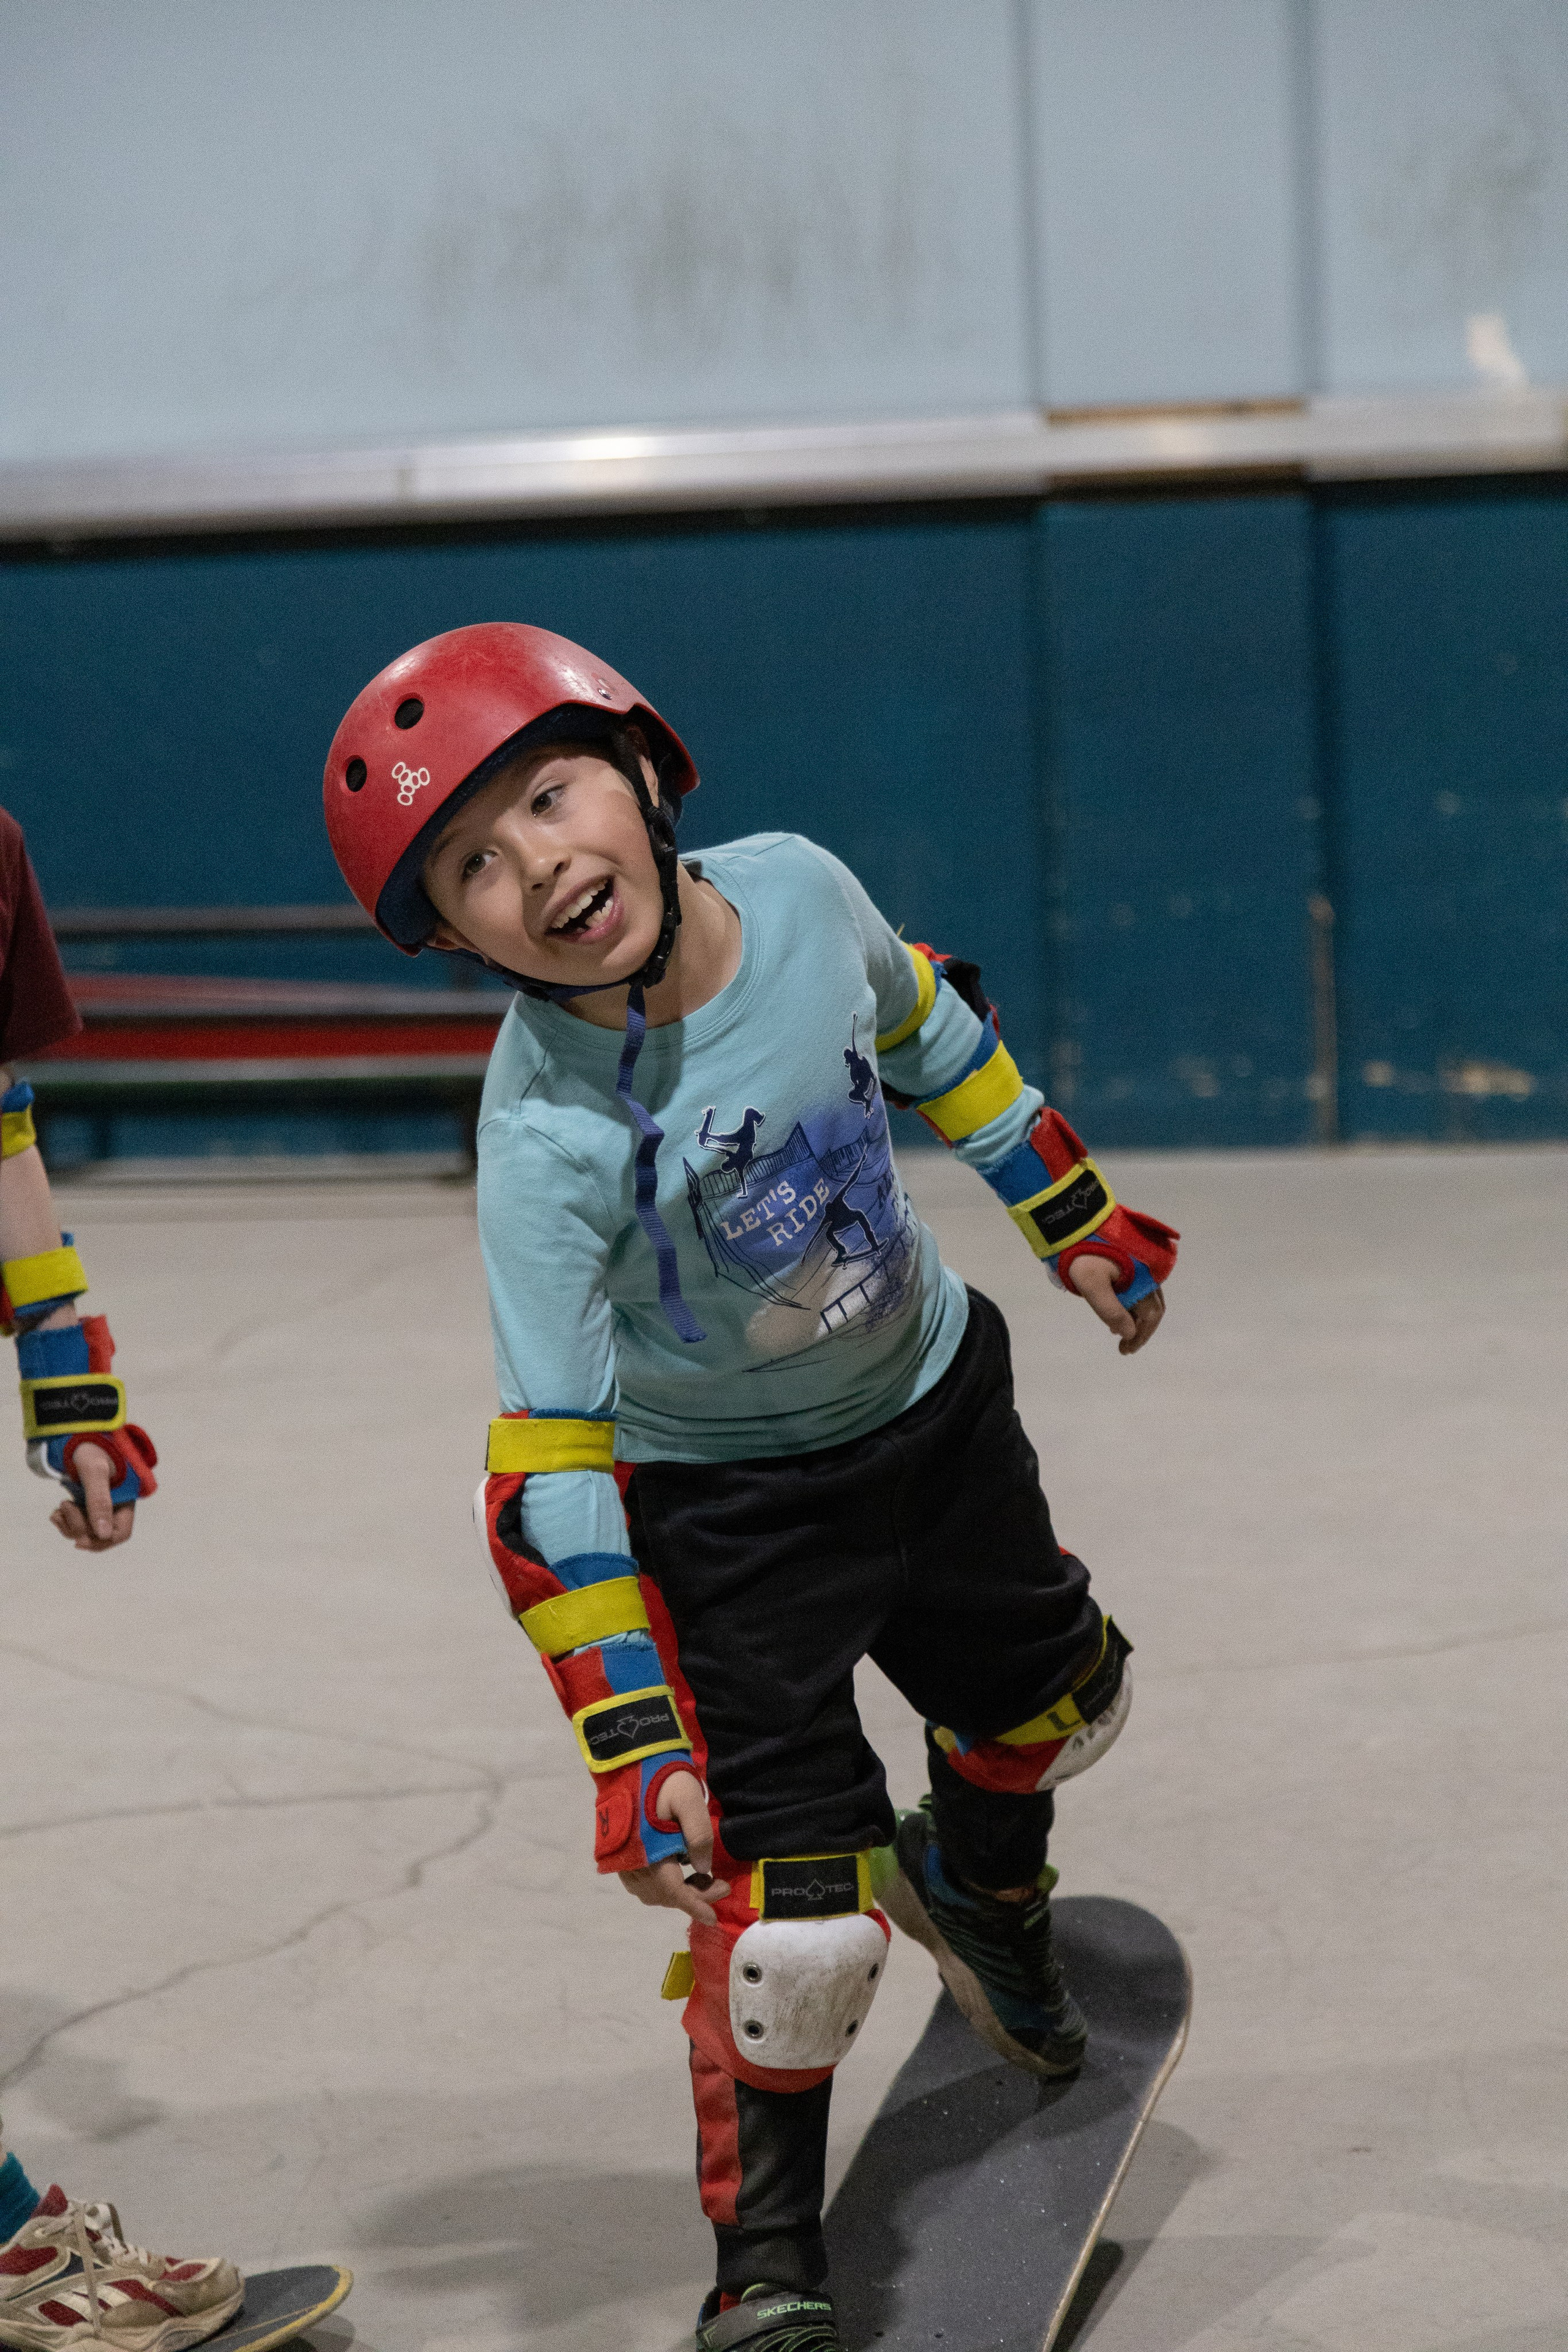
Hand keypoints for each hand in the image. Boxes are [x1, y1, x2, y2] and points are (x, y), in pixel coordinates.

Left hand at [49, 1442, 134, 1550]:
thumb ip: (99, 1501)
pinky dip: (66, 1521)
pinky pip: (78, 1521)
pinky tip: (57, 1512)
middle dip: (80, 1529)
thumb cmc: (89, 1446)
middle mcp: (116, 1503)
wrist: (74, 1431)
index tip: (79, 1539)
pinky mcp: (86, 1500)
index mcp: (126, 1497)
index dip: (102, 1541)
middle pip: (102, 1535)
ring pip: (87, 1530)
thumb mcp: (94, 1472)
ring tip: (57, 1510)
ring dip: (69, 1526)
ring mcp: (101, 1502)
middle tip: (64, 1508)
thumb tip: (103, 1534)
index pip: (121, 1532)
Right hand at [618, 1768, 729, 1926]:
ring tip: (701, 1876)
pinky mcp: (617, 1853)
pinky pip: (639, 1883)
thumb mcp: (689, 1799)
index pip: (673, 1890)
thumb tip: (704, 1869)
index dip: (695, 1905)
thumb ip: (699, 1835)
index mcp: (647, 1851)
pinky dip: (660, 1885)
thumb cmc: (662, 1778)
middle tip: (720, 1884)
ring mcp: (620, 1859)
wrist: (629, 1761)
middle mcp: (630, 1862)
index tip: (713, 1917)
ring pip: (650, 1892)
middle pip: (663, 1895)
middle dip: (693, 1896)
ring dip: (677, 1892)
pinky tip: (679, 1871)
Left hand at [1066, 1256, 1164, 1355]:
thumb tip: (1129, 1332)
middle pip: (1152, 1308)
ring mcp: (1143, 1263)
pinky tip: (1119, 1309)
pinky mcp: (1135, 1257)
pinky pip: (1140, 1285)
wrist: (1075, 1219)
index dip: (1140, 1336)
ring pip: (1147, 1297)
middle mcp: (1150, 1271)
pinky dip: (1132, 1302)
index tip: (1125, 1350)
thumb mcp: (1092, 1284)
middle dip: (1140, 1329)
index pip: (1150, 1316)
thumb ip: (1111, 1311)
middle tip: (1125, 1346)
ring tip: (1118, 1331)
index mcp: (1144, 1278)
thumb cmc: (1082, 1253)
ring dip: (1136, 1317)